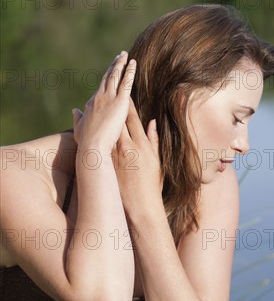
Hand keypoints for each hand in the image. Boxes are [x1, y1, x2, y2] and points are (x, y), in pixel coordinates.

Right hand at [72, 51, 136, 150]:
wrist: (92, 147)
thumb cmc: (87, 143)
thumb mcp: (80, 128)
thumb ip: (78, 118)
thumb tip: (75, 110)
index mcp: (91, 104)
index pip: (101, 89)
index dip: (106, 79)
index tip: (111, 72)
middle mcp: (98, 97)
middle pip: (107, 78)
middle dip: (114, 66)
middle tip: (120, 56)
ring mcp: (108, 98)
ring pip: (115, 76)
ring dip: (121, 64)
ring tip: (126, 55)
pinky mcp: (119, 101)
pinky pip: (125, 82)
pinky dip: (129, 71)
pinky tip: (133, 63)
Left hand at [72, 98, 162, 216]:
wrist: (140, 206)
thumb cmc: (152, 184)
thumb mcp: (157, 160)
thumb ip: (154, 139)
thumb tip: (152, 122)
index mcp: (140, 144)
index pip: (132, 117)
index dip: (127, 104)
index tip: (123, 94)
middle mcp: (125, 146)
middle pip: (115, 120)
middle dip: (111, 108)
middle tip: (106, 95)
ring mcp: (112, 155)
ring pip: (103, 131)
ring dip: (100, 119)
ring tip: (95, 109)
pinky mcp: (103, 163)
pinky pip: (97, 144)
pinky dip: (94, 134)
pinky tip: (89, 128)